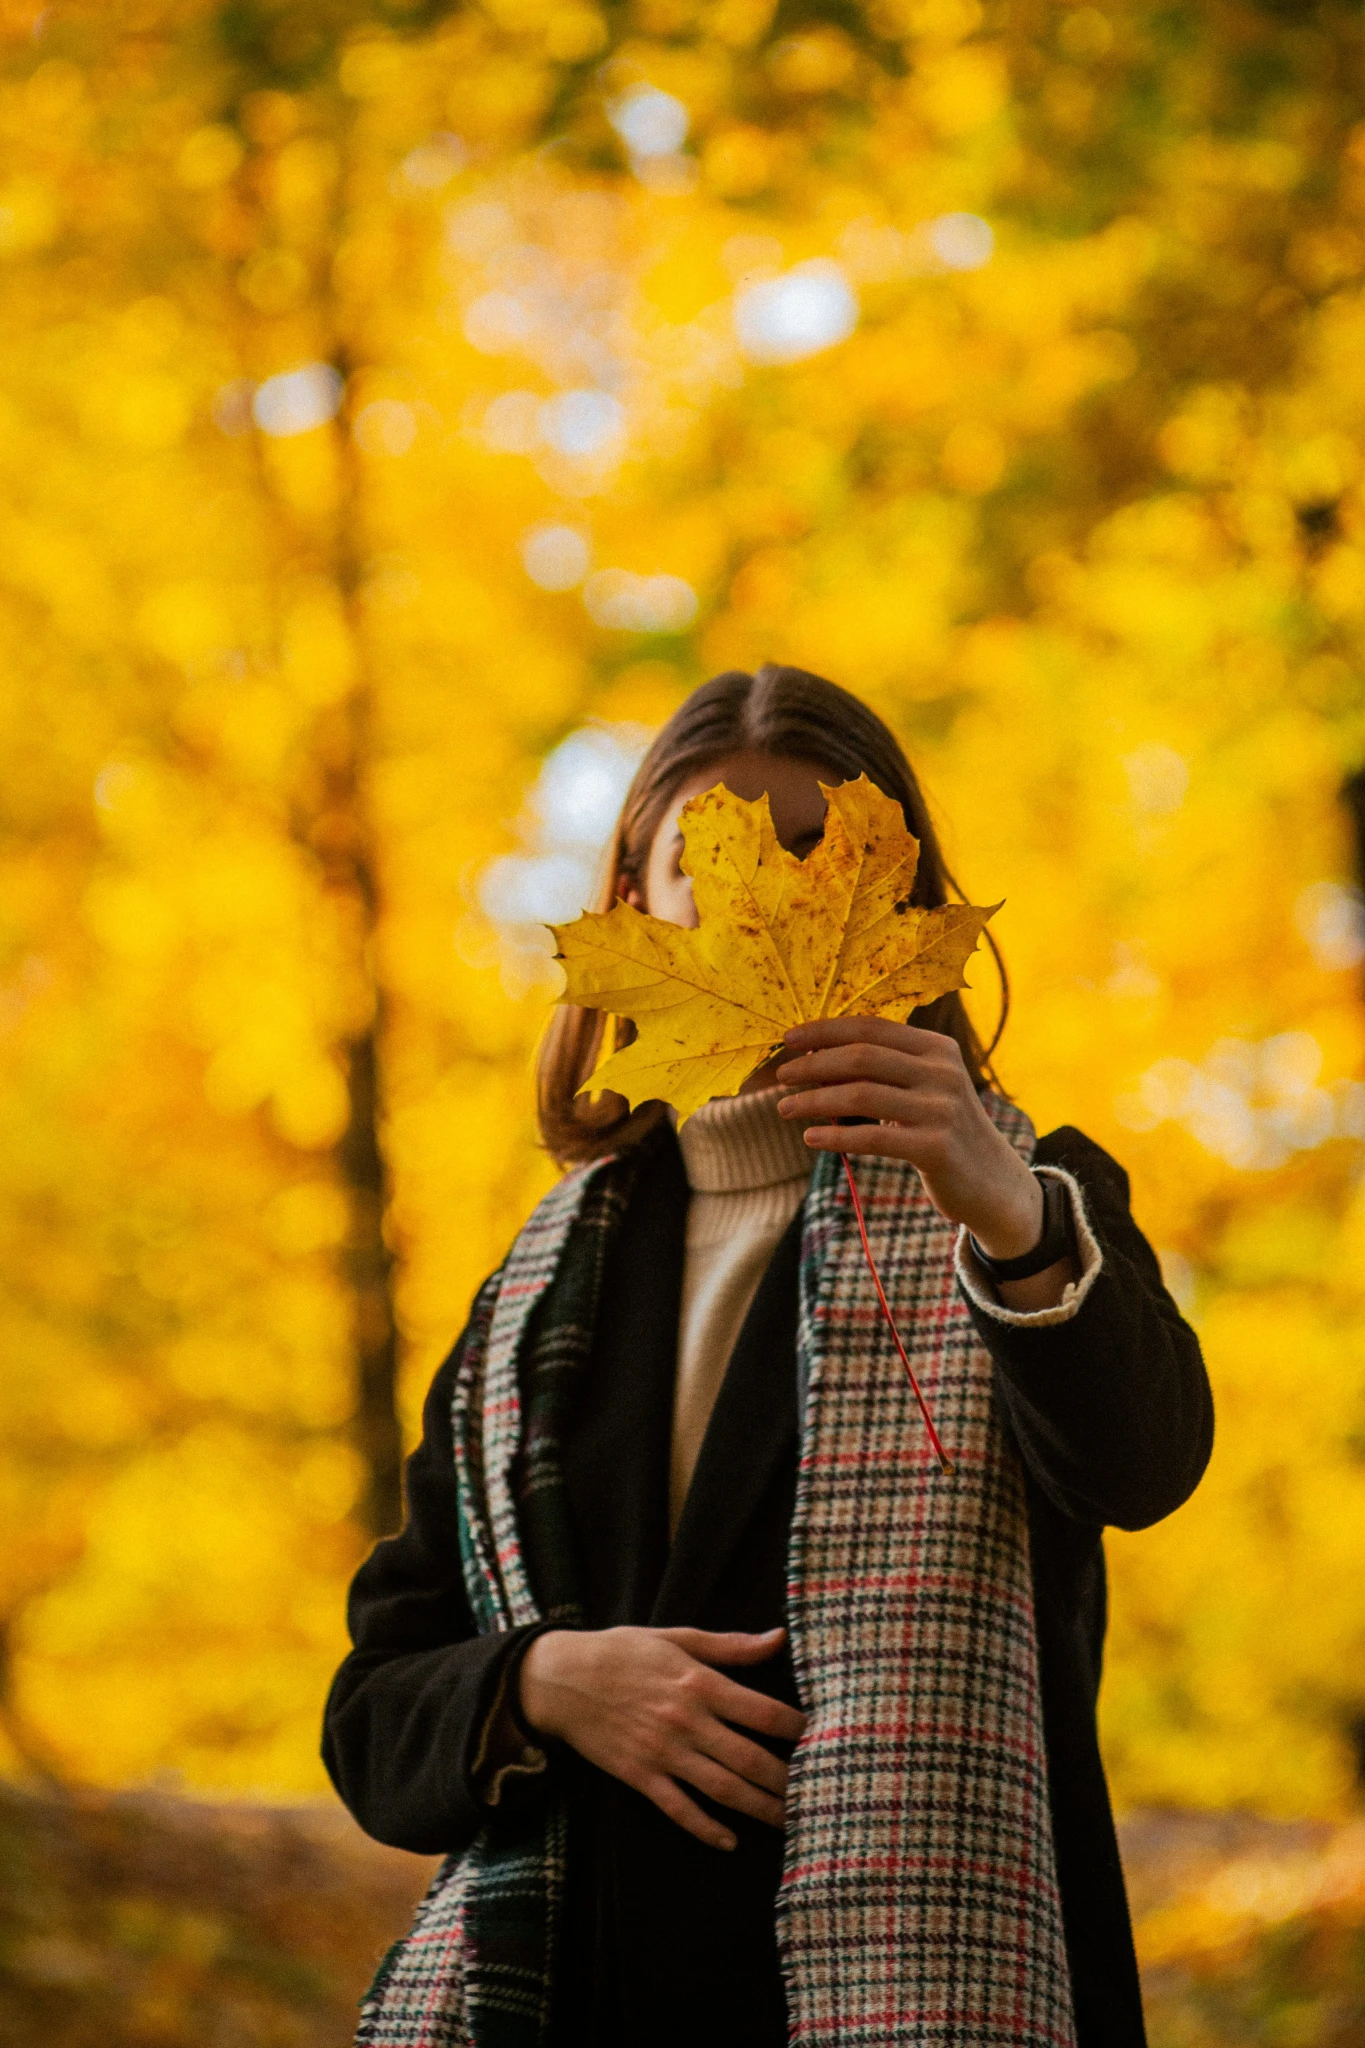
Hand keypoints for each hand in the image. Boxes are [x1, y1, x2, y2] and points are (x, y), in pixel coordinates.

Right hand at [518, 1624, 805, 1851]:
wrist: (561, 1678)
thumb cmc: (623, 1651)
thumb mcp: (677, 1637)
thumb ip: (731, 1645)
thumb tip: (779, 1637)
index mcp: (699, 1682)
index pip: (762, 1712)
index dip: (797, 1729)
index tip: (825, 1738)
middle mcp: (686, 1721)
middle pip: (750, 1759)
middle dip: (789, 1780)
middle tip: (820, 1794)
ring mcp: (663, 1753)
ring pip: (722, 1789)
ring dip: (760, 1809)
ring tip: (791, 1823)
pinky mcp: (640, 1776)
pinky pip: (679, 1809)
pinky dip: (705, 1828)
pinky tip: (730, 1841)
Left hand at [775, 1017, 1041, 1256]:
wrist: (992, 1182)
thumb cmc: (942, 1130)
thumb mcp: (923, 1089)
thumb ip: (884, 1070)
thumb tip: (815, 1057)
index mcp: (937, 1048)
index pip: (871, 1028)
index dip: (825, 1030)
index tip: (788, 1039)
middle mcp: (942, 1072)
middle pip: (862, 1057)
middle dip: (814, 1064)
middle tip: (781, 1077)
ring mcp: (942, 1109)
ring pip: (861, 1094)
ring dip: (815, 1100)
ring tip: (784, 1109)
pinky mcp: (936, 1147)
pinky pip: (873, 1138)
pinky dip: (836, 1136)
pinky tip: (811, 1138)